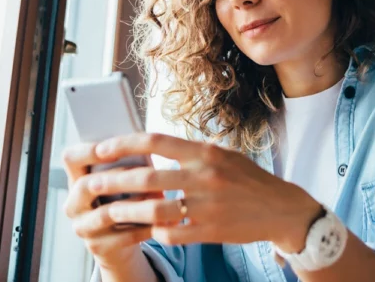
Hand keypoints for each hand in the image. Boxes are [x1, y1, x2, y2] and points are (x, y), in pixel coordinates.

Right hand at [61, 142, 163, 269]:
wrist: (123, 239)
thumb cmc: (128, 198)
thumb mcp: (125, 180)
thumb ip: (129, 164)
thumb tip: (149, 146)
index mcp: (76, 179)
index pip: (70, 158)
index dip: (87, 151)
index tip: (111, 147)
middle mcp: (73, 204)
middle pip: (84, 185)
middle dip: (118, 177)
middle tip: (147, 172)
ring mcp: (83, 227)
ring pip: (105, 213)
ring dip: (136, 203)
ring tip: (160, 196)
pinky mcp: (98, 247)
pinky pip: (123, 236)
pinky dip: (146, 227)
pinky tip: (164, 220)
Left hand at [90, 133, 322, 251]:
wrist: (281, 209)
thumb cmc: (249, 180)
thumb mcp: (223, 156)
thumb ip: (191, 152)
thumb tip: (153, 147)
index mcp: (206, 153)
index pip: (157, 141)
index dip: (124, 143)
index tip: (102, 147)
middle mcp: (205, 176)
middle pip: (148, 177)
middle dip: (114, 180)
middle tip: (93, 183)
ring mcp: (208, 206)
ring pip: (155, 209)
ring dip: (128, 211)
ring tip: (111, 211)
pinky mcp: (210, 231)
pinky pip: (172, 233)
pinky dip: (155, 231)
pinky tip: (147, 229)